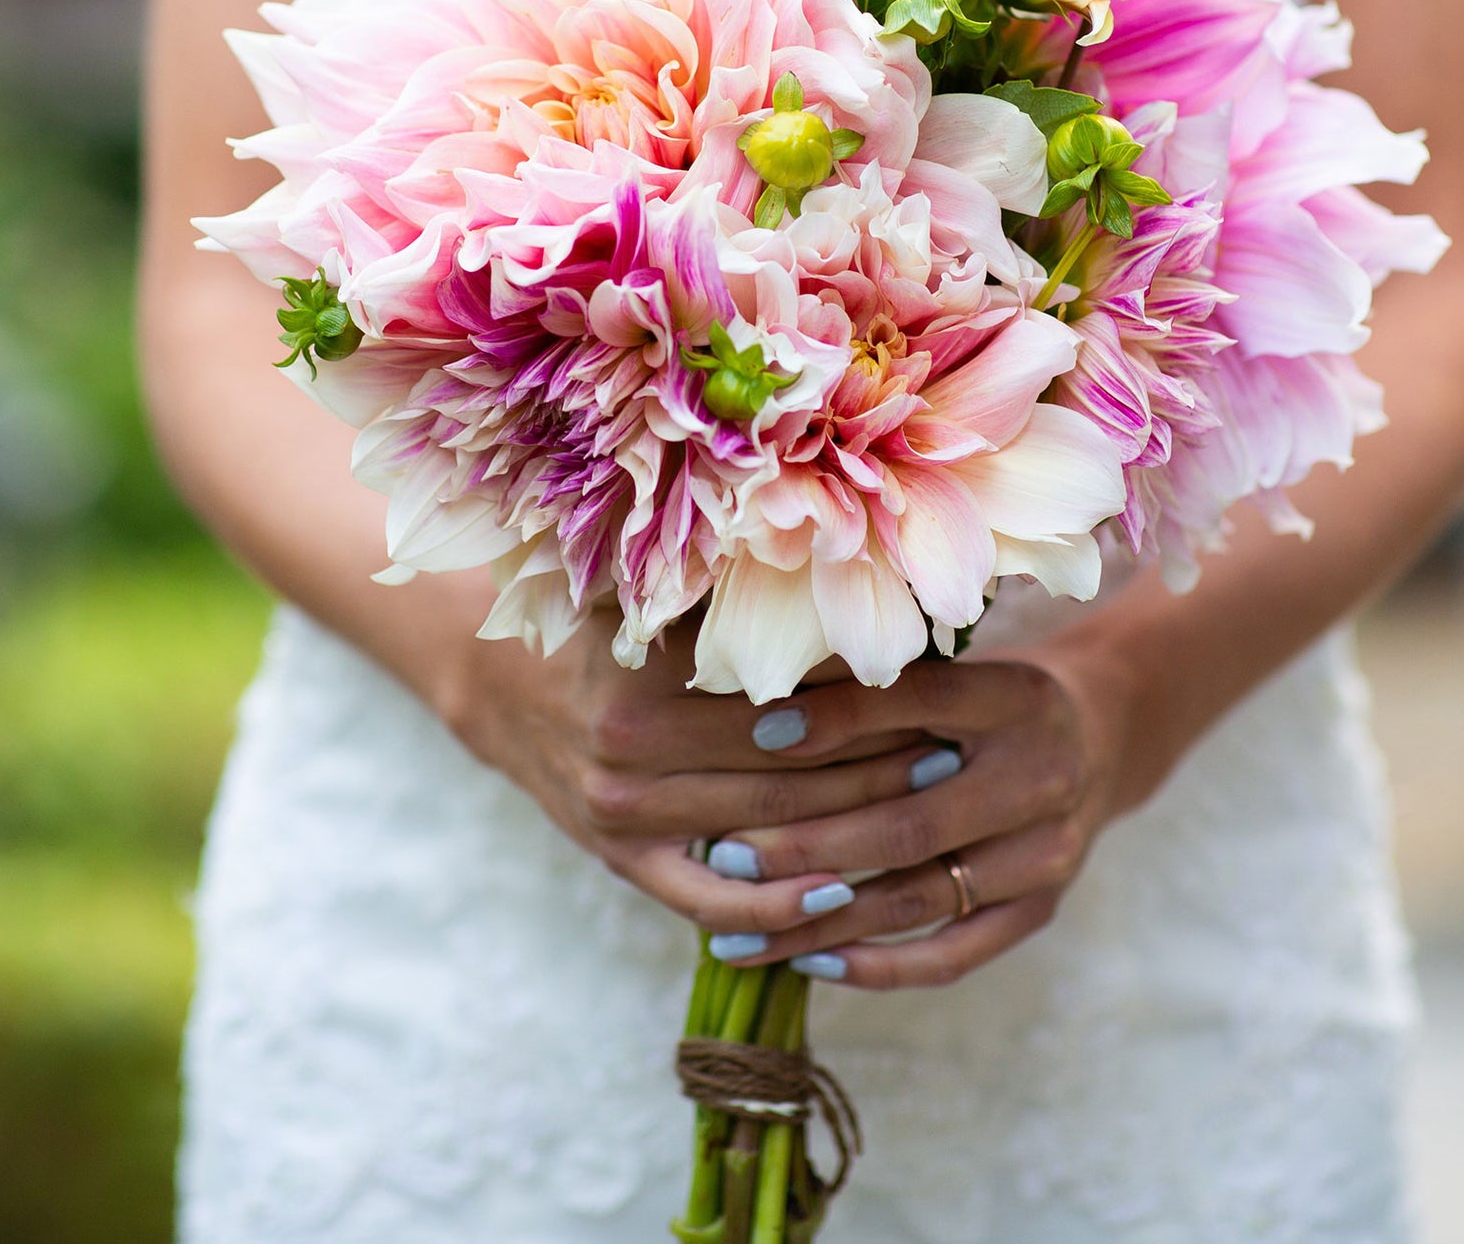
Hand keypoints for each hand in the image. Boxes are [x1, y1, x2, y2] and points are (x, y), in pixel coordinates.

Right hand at [427, 606, 941, 943]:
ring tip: (926, 813)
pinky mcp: (626, 864)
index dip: (869, 702)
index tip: (939, 693)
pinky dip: (776, 908)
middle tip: (955, 755)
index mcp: (646, 685)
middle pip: (788, 772)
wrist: (508, 689)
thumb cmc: (604, 623)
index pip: (787, 704)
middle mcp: (632, 759)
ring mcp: (626, 820)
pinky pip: (711, 901)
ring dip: (852, 829)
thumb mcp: (649, 588)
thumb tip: (833, 555)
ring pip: (766, 834)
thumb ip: (724, 582)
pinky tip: (839, 898)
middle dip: (879, 766)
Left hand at [703, 643, 1146, 989]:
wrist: (1098, 738)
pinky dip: (877, 965)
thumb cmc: (988, 697)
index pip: (920, 704)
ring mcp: (1045, 854)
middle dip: (808, 845)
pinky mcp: (1040, 910)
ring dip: (821, 920)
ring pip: (918, 899)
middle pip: (910, 823)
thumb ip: (878, 685)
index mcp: (1015, 697)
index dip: (839, 718)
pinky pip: (951, 953)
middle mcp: (1040, 777)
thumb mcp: (954, 667)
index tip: (757, 732)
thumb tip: (762, 702)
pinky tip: (810, 962)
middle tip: (725, 855)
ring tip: (739, 932)